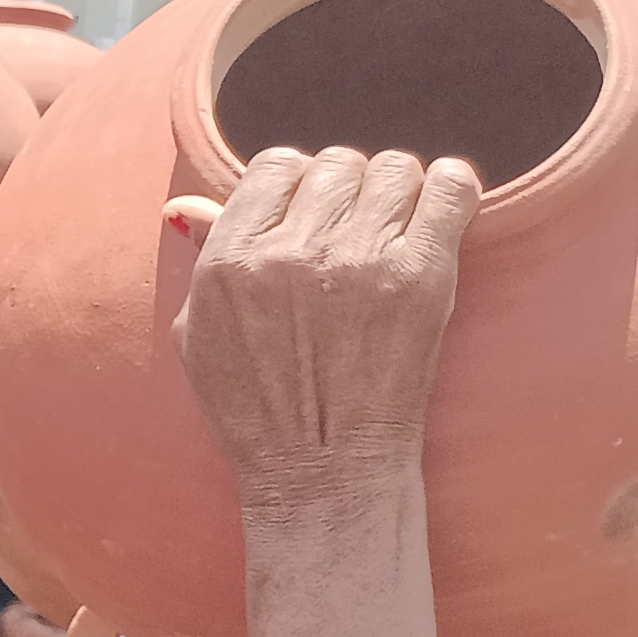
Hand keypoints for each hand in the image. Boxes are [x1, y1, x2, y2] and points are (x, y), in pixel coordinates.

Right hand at [168, 147, 477, 485]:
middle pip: (337, 164)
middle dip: (349, 192)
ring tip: (398, 231)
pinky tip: (441, 215)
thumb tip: (184, 205)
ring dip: (400, 193)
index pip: (276, 165)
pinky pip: (451, 188)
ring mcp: (358, 260)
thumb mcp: (200, 337)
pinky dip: (452, 191)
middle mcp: (291, 251)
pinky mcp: (419, 276)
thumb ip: (203, 261)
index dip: (299, 185)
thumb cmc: (256, 412)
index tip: (313, 217)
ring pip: (396, 169)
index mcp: (230, 260)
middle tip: (357, 234)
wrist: (322, 472)